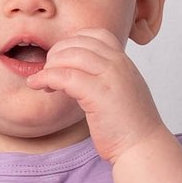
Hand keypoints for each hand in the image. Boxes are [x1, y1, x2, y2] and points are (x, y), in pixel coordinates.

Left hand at [32, 27, 164, 161]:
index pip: (95, 34)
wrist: (143, 148)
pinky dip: (46, 78)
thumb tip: (76, 73)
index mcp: (124, 62)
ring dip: (50, 65)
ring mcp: (111, 77)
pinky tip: (38, 85)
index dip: (72, 42)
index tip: (62, 60)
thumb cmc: (129, 127)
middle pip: (79, 41)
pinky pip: (65, 76)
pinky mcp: (99, 94)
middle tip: (48, 71)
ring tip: (42, 81)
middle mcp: (119, 64)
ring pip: (71, 55)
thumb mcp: (120, 91)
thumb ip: (104, 78)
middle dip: (57, 53)